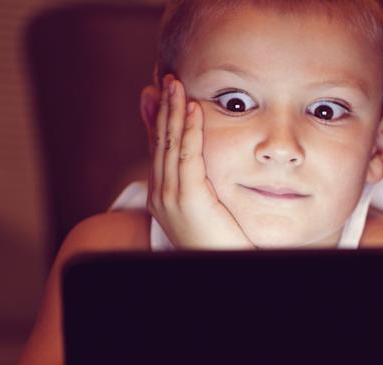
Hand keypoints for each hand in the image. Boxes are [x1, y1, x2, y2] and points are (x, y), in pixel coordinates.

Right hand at [148, 74, 254, 249]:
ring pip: (168, 144)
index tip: (162, 95)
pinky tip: (193, 110)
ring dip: (173, 111)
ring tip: (176, 85)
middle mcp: (160, 196)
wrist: (224, 266)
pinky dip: (188, 130)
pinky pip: (187, 156)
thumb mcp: (208, 209)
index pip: (159, 151)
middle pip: (159, 142)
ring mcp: (170, 198)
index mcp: (162, 198)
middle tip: (167, 80)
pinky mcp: (188, 199)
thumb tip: (201, 167)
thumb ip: (201, 185)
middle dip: (163, 109)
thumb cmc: (222, 243)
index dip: (160, 120)